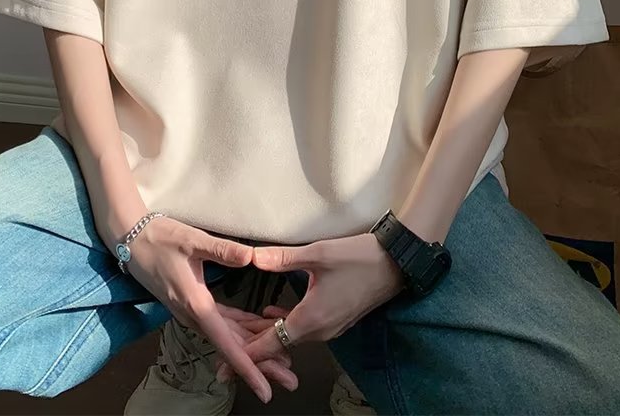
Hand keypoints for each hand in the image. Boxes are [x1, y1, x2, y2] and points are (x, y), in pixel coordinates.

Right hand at [123, 217, 294, 402]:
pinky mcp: (193, 303)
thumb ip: (222, 250)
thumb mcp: (192, 241)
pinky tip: (259, 329)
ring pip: (228, 337)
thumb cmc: (161, 239)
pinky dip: (241, 330)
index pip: (226, 344)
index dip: (248, 367)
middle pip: (232, 347)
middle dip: (261, 364)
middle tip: (290, 379)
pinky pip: (221, 324)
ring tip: (282, 361)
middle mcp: (194, 315)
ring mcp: (193, 311)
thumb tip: (250, 257)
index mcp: (196, 305)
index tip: (265, 389)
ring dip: (254, 349)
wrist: (132, 239)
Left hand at [214, 233, 404, 382]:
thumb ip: (283, 258)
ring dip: (267, 332)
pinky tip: (272, 311)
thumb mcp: (317, 254)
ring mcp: (330, 327)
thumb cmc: (359, 258)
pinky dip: (284, 323)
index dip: (246, 354)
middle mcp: (319, 331)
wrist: (396, 263)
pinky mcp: (336, 319)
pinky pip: (303, 328)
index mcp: (310, 320)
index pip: (271, 343)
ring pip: (290, 336)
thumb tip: (252, 258)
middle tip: (225, 347)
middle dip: (252, 344)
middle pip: (278, 343)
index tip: (224, 364)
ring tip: (242, 328)